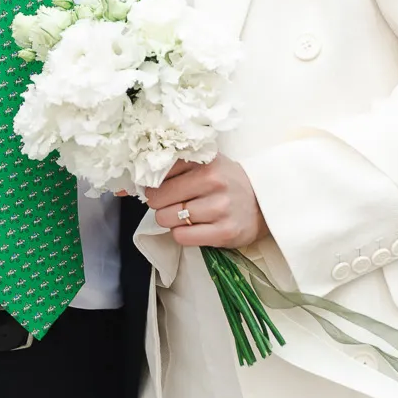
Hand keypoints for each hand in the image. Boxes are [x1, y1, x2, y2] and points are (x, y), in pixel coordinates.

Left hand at [144, 156, 264, 248]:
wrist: (264, 202)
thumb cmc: (228, 181)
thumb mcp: (207, 162)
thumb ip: (176, 165)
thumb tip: (133, 181)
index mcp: (205, 161)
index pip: (160, 170)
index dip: (153, 181)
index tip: (156, 185)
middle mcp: (213, 181)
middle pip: (159, 197)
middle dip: (159, 203)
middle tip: (170, 203)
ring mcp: (220, 208)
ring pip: (168, 218)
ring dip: (170, 219)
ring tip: (183, 215)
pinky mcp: (224, 232)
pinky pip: (182, 237)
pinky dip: (181, 234)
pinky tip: (192, 227)